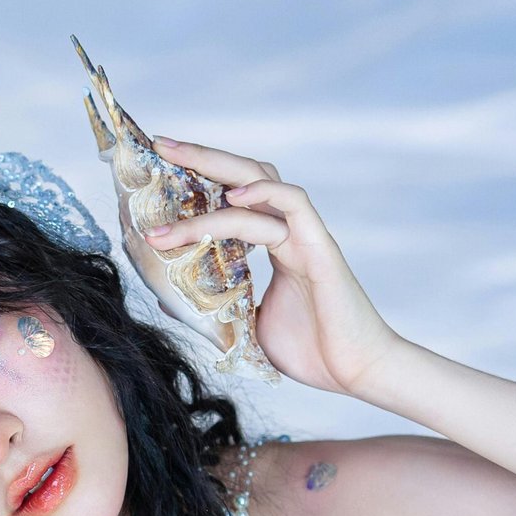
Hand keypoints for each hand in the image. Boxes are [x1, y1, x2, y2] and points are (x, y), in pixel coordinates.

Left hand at [142, 137, 398, 394]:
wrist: (356, 371)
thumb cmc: (311, 351)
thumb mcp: (246, 326)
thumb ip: (216, 306)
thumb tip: (168, 298)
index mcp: (275, 245)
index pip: (235, 198)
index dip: (200, 181)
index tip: (159, 173)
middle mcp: (288, 231)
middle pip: (243, 174)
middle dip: (200, 156)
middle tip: (161, 144)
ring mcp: (305, 236)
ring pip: (261, 181)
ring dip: (216, 167)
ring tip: (176, 161)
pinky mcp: (319, 247)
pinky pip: (294, 203)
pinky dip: (263, 193)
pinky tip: (233, 196)